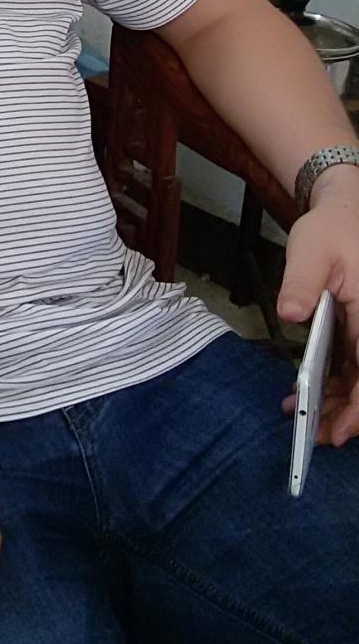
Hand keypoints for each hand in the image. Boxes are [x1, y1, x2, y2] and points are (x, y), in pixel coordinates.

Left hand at [278, 166, 358, 444]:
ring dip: (339, 400)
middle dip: (346, 414)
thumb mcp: (310, 249)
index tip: (339, 432)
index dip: (358, 409)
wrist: (346, 209)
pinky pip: (355, 363)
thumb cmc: (332, 228)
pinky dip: (336, 381)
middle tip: (314, 434)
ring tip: (303, 415)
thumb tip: (291, 314)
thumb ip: (300, 283)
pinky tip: (307, 390)